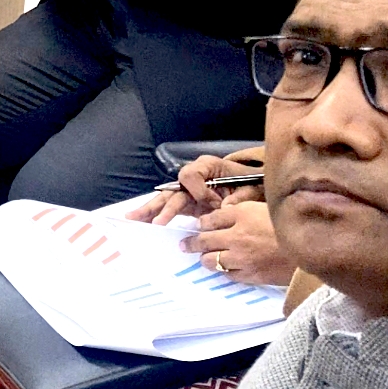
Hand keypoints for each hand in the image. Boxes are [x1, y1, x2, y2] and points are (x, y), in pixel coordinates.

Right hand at [133, 151, 265, 226]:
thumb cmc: (253, 182)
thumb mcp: (252, 188)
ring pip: (166, 199)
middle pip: (173, 189)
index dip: (199, 192)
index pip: (192, 176)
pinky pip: (169, 207)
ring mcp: (189, 190)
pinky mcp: (188, 202)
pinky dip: (155, 214)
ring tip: (132, 218)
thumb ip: (241, 197)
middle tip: (158, 222)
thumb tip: (225, 207)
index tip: (214, 205)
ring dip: (150, 210)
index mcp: (208, 166)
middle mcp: (194, 176)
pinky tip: (139, 221)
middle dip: (164, 206)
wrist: (255, 185)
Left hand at [179, 199, 293, 289]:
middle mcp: (237, 236)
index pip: (211, 218)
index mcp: (242, 214)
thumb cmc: (291, 225)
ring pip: (210, 261)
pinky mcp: (249, 276)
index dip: (202, 223)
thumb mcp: (266, 207)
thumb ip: (243, 210)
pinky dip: (224, 271)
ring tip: (205, 258)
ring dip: (206, 258)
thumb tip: (224, 214)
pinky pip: (227, 275)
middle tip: (185, 245)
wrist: (311, 250)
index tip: (199, 226)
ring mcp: (241, 258)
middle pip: (204, 240)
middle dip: (192, 243)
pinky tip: (226, 268)